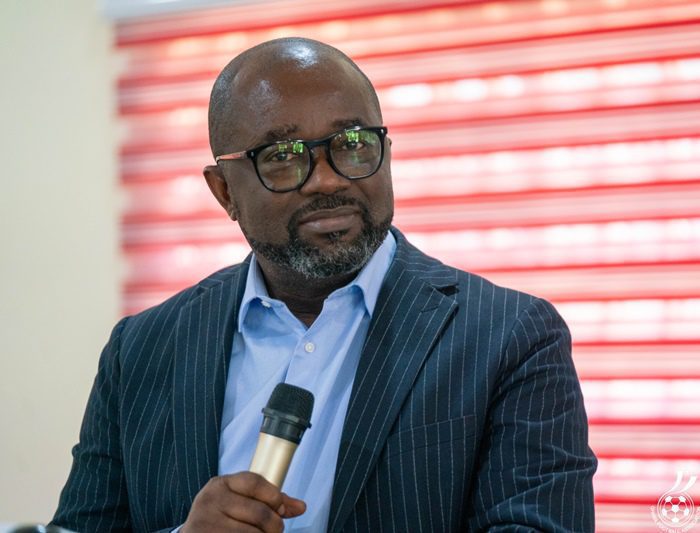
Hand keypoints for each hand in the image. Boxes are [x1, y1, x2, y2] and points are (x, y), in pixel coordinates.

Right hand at [181, 471, 305, 532]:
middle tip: (274, 530)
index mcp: (220, 484)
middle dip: (274, 525)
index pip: (254, 482)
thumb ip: (267, 500)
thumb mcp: (237, 502)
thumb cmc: (219, 519)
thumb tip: (300, 506)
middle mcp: (210, 500)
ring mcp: (207, 523)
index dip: (274, 496)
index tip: (280, 508)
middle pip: (259, 513)